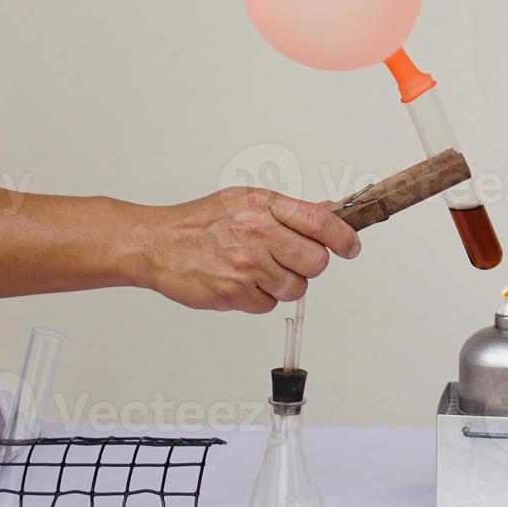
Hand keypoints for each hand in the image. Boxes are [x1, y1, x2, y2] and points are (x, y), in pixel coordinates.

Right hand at [138, 188, 359, 312]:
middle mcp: (256, 233)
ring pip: (295, 289)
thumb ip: (289, 211)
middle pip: (315, 262)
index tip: (350, 247)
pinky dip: (258, 298)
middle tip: (287, 259)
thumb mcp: (245, 201)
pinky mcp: (233, 293)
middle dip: (307, 264)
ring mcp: (245, 265)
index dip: (344, 238)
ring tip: (256, 269)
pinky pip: (267, 305)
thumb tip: (332, 213)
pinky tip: (240, 281)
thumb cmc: (201, 222)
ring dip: (282, 284)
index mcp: (262, 205)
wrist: (156, 244)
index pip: (320, 222)